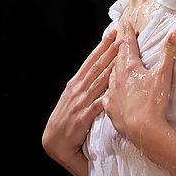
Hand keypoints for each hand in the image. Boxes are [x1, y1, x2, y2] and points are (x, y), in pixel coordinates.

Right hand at [42, 29, 122, 165]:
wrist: (53, 141)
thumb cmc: (66, 119)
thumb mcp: (74, 98)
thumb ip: (86, 86)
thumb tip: (100, 73)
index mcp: (75, 83)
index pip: (90, 61)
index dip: (101, 47)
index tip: (112, 33)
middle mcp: (77, 89)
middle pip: (96, 67)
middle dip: (109, 51)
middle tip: (121, 37)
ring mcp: (80, 102)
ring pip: (98, 81)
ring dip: (110, 66)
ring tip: (121, 55)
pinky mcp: (82, 117)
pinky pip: (97, 105)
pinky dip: (106, 96)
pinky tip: (116, 88)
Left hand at [103, 21, 175, 150]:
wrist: (143, 129)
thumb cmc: (154, 102)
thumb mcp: (164, 75)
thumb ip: (169, 53)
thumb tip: (175, 33)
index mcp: (130, 68)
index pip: (128, 46)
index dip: (128, 34)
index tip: (126, 24)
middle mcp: (117, 78)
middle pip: (117, 59)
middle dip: (120, 49)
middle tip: (121, 41)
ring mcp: (112, 94)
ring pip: (110, 76)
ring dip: (113, 68)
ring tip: (115, 65)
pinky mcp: (110, 109)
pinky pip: (106, 96)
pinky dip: (109, 91)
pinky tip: (109, 93)